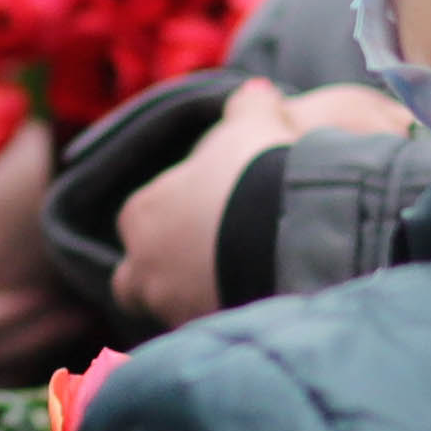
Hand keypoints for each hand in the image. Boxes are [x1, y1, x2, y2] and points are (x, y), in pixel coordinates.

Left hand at [114, 82, 315, 330]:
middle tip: (211, 261)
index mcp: (140, 214)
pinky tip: (259, 306)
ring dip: (198, 299)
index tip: (208, 215)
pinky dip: (227, 320)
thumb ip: (247, 108)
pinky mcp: (207, 338)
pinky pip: (208, 334)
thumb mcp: (253, 125)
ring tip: (245, 283)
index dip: (173, 219)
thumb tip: (255, 92)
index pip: (141, 221)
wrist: (292, 230)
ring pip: (172, 309)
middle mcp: (143, 268)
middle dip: (165, 273)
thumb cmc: (258, 169)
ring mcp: (171, 309)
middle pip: (138, 280)